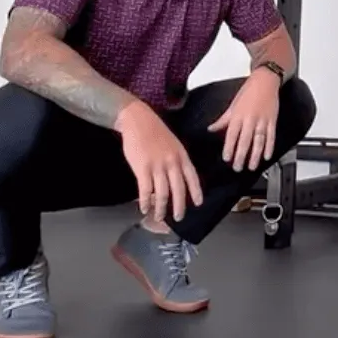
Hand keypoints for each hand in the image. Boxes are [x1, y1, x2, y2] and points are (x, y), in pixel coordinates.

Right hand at [115, 101, 203, 224]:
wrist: (138, 120)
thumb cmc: (155, 131)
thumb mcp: (173, 144)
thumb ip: (176, 160)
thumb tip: (178, 178)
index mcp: (181, 155)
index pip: (192, 176)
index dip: (196, 191)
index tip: (199, 203)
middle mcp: (172, 162)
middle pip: (178, 189)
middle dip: (180, 206)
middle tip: (179, 218)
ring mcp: (157, 166)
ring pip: (162, 194)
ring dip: (161, 208)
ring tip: (159, 217)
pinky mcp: (142, 168)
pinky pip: (146, 190)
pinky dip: (145, 202)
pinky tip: (144, 208)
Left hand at [208, 70, 280, 172]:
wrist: (265, 81)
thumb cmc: (248, 91)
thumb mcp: (232, 105)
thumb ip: (222, 120)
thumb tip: (211, 129)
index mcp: (238, 115)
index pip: (232, 134)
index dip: (229, 147)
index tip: (227, 158)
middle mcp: (250, 119)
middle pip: (245, 140)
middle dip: (241, 155)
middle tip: (237, 167)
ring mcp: (262, 120)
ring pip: (258, 140)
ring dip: (255, 155)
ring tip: (251, 166)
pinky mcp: (272, 120)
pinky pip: (271, 136)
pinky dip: (269, 147)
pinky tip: (267, 156)